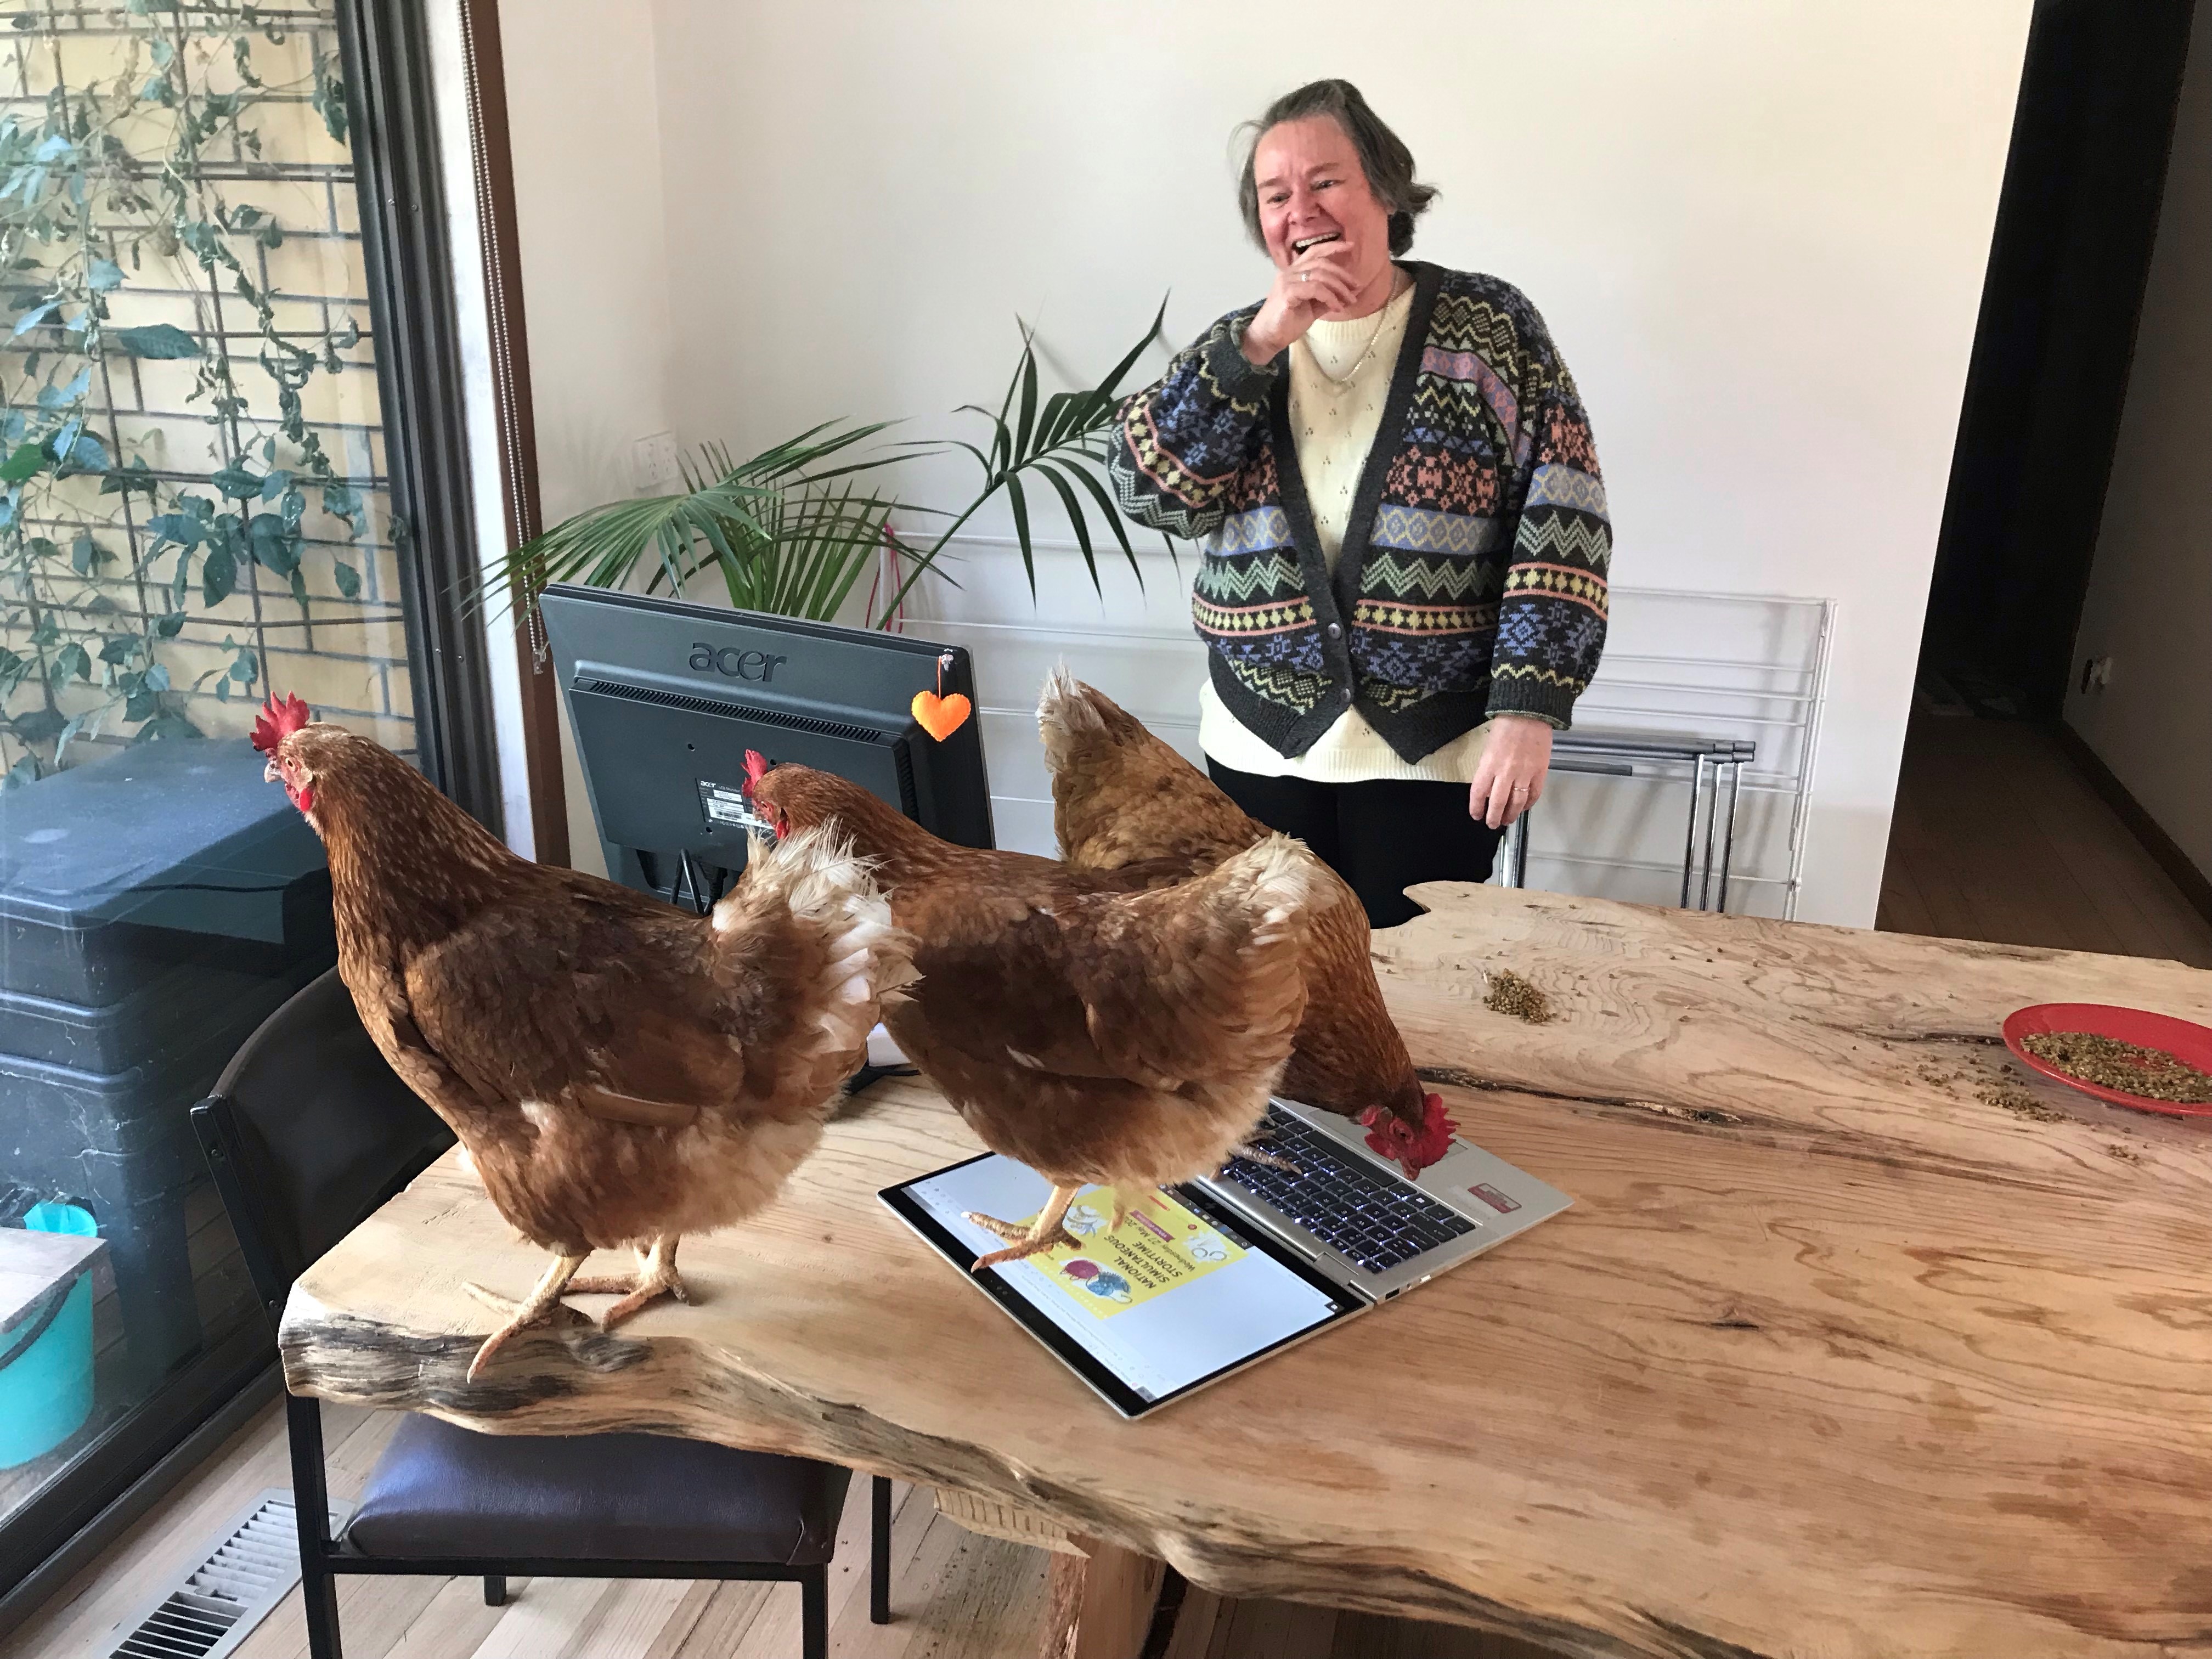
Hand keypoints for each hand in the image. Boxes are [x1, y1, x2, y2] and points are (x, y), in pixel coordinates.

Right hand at [1241, 238, 1360, 364]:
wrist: (1268, 337)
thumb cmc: (1289, 322)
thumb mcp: (1313, 306)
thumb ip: (1329, 296)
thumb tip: (1352, 291)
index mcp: (1295, 271)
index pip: (1314, 252)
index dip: (1333, 246)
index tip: (1351, 246)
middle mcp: (1290, 272)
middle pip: (1321, 263)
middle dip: (1343, 274)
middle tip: (1356, 287)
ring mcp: (1287, 281)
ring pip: (1320, 275)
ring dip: (1339, 288)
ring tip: (1350, 301)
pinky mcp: (1287, 293)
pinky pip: (1315, 289)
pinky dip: (1330, 297)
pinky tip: (1337, 308)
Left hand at [1468, 716, 1553, 830]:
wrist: (1530, 713)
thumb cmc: (1507, 725)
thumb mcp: (1488, 747)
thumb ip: (1488, 768)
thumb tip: (1488, 786)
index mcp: (1489, 765)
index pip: (1479, 793)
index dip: (1477, 808)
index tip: (1476, 815)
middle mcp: (1505, 772)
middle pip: (1498, 803)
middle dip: (1494, 817)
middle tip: (1492, 824)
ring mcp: (1524, 774)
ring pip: (1516, 803)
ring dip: (1511, 815)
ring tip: (1507, 820)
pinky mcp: (1540, 772)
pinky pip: (1534, 794)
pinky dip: (1528, 804)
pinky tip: (1523, 807)